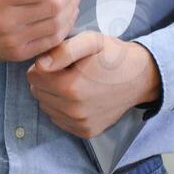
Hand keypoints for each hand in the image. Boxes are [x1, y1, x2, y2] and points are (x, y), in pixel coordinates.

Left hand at [27, 31, 161, 138]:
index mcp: (71, 87)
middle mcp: (74, 110)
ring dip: (53, 95)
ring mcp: (80, 124)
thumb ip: (62, 50)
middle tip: (69, 71)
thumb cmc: (113, 56)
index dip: (44, 64)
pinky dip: (63, 109)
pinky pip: (58, 119)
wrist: (140, 78)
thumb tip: (40, 64)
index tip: (61, 60)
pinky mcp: (86, 132)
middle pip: (37, 91)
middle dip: (47, 80)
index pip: (32, 75)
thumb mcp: (90, 41)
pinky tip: (79, 98)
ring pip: (46, 106)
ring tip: (75, 83)